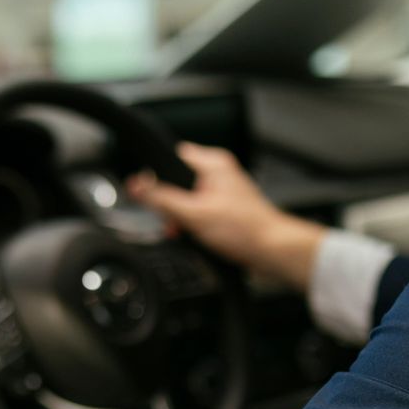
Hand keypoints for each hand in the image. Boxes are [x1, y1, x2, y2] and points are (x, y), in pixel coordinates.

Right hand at [127, 142, 325, 290]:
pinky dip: (193, 225)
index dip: (156, 175)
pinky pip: (199, 212)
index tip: (147, 192)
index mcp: (213, 163)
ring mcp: (223, 191)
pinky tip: (196, 237)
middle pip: (177, 181)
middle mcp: (219, 173)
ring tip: (186, 232)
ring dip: (181, 217)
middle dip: (169, 204)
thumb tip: (137, 185)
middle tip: (173, 220)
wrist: (272, 251)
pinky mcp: (225, 209)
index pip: (172, 157)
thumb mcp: (193, 213)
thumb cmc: (245, 229)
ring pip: (187, 199)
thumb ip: (161, 198)